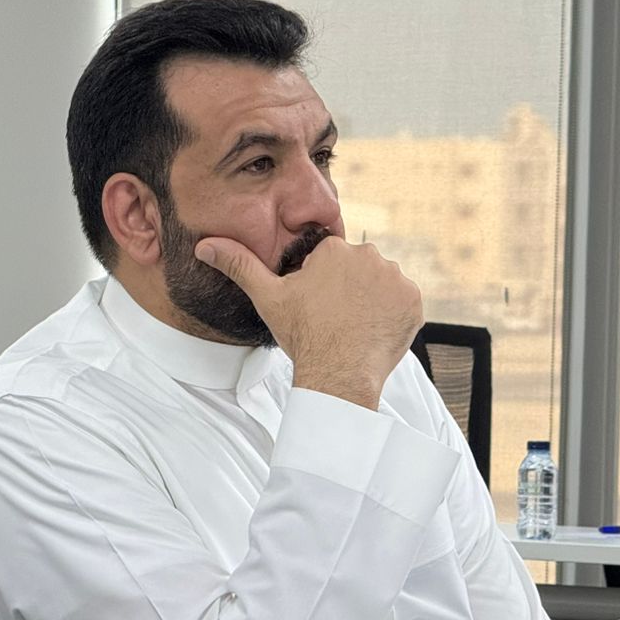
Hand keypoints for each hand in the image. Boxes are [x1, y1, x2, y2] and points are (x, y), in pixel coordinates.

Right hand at [195, 235, 420, 408]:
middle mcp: (370, 256)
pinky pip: (402, 303)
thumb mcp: (267, 298)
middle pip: (357, 269)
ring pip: (381, 285)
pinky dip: (391, 316)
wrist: (338, 375)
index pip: (330, 260)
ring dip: (371, 301)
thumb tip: (205, 244)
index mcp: (335, 249)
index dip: (320, 285)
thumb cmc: (303, 337)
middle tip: (334, 320)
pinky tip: (371, 333)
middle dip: (348, 289)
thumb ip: (239, 265)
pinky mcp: (414, 302)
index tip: (316, 308)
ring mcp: (396, 280)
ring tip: (352, 328)